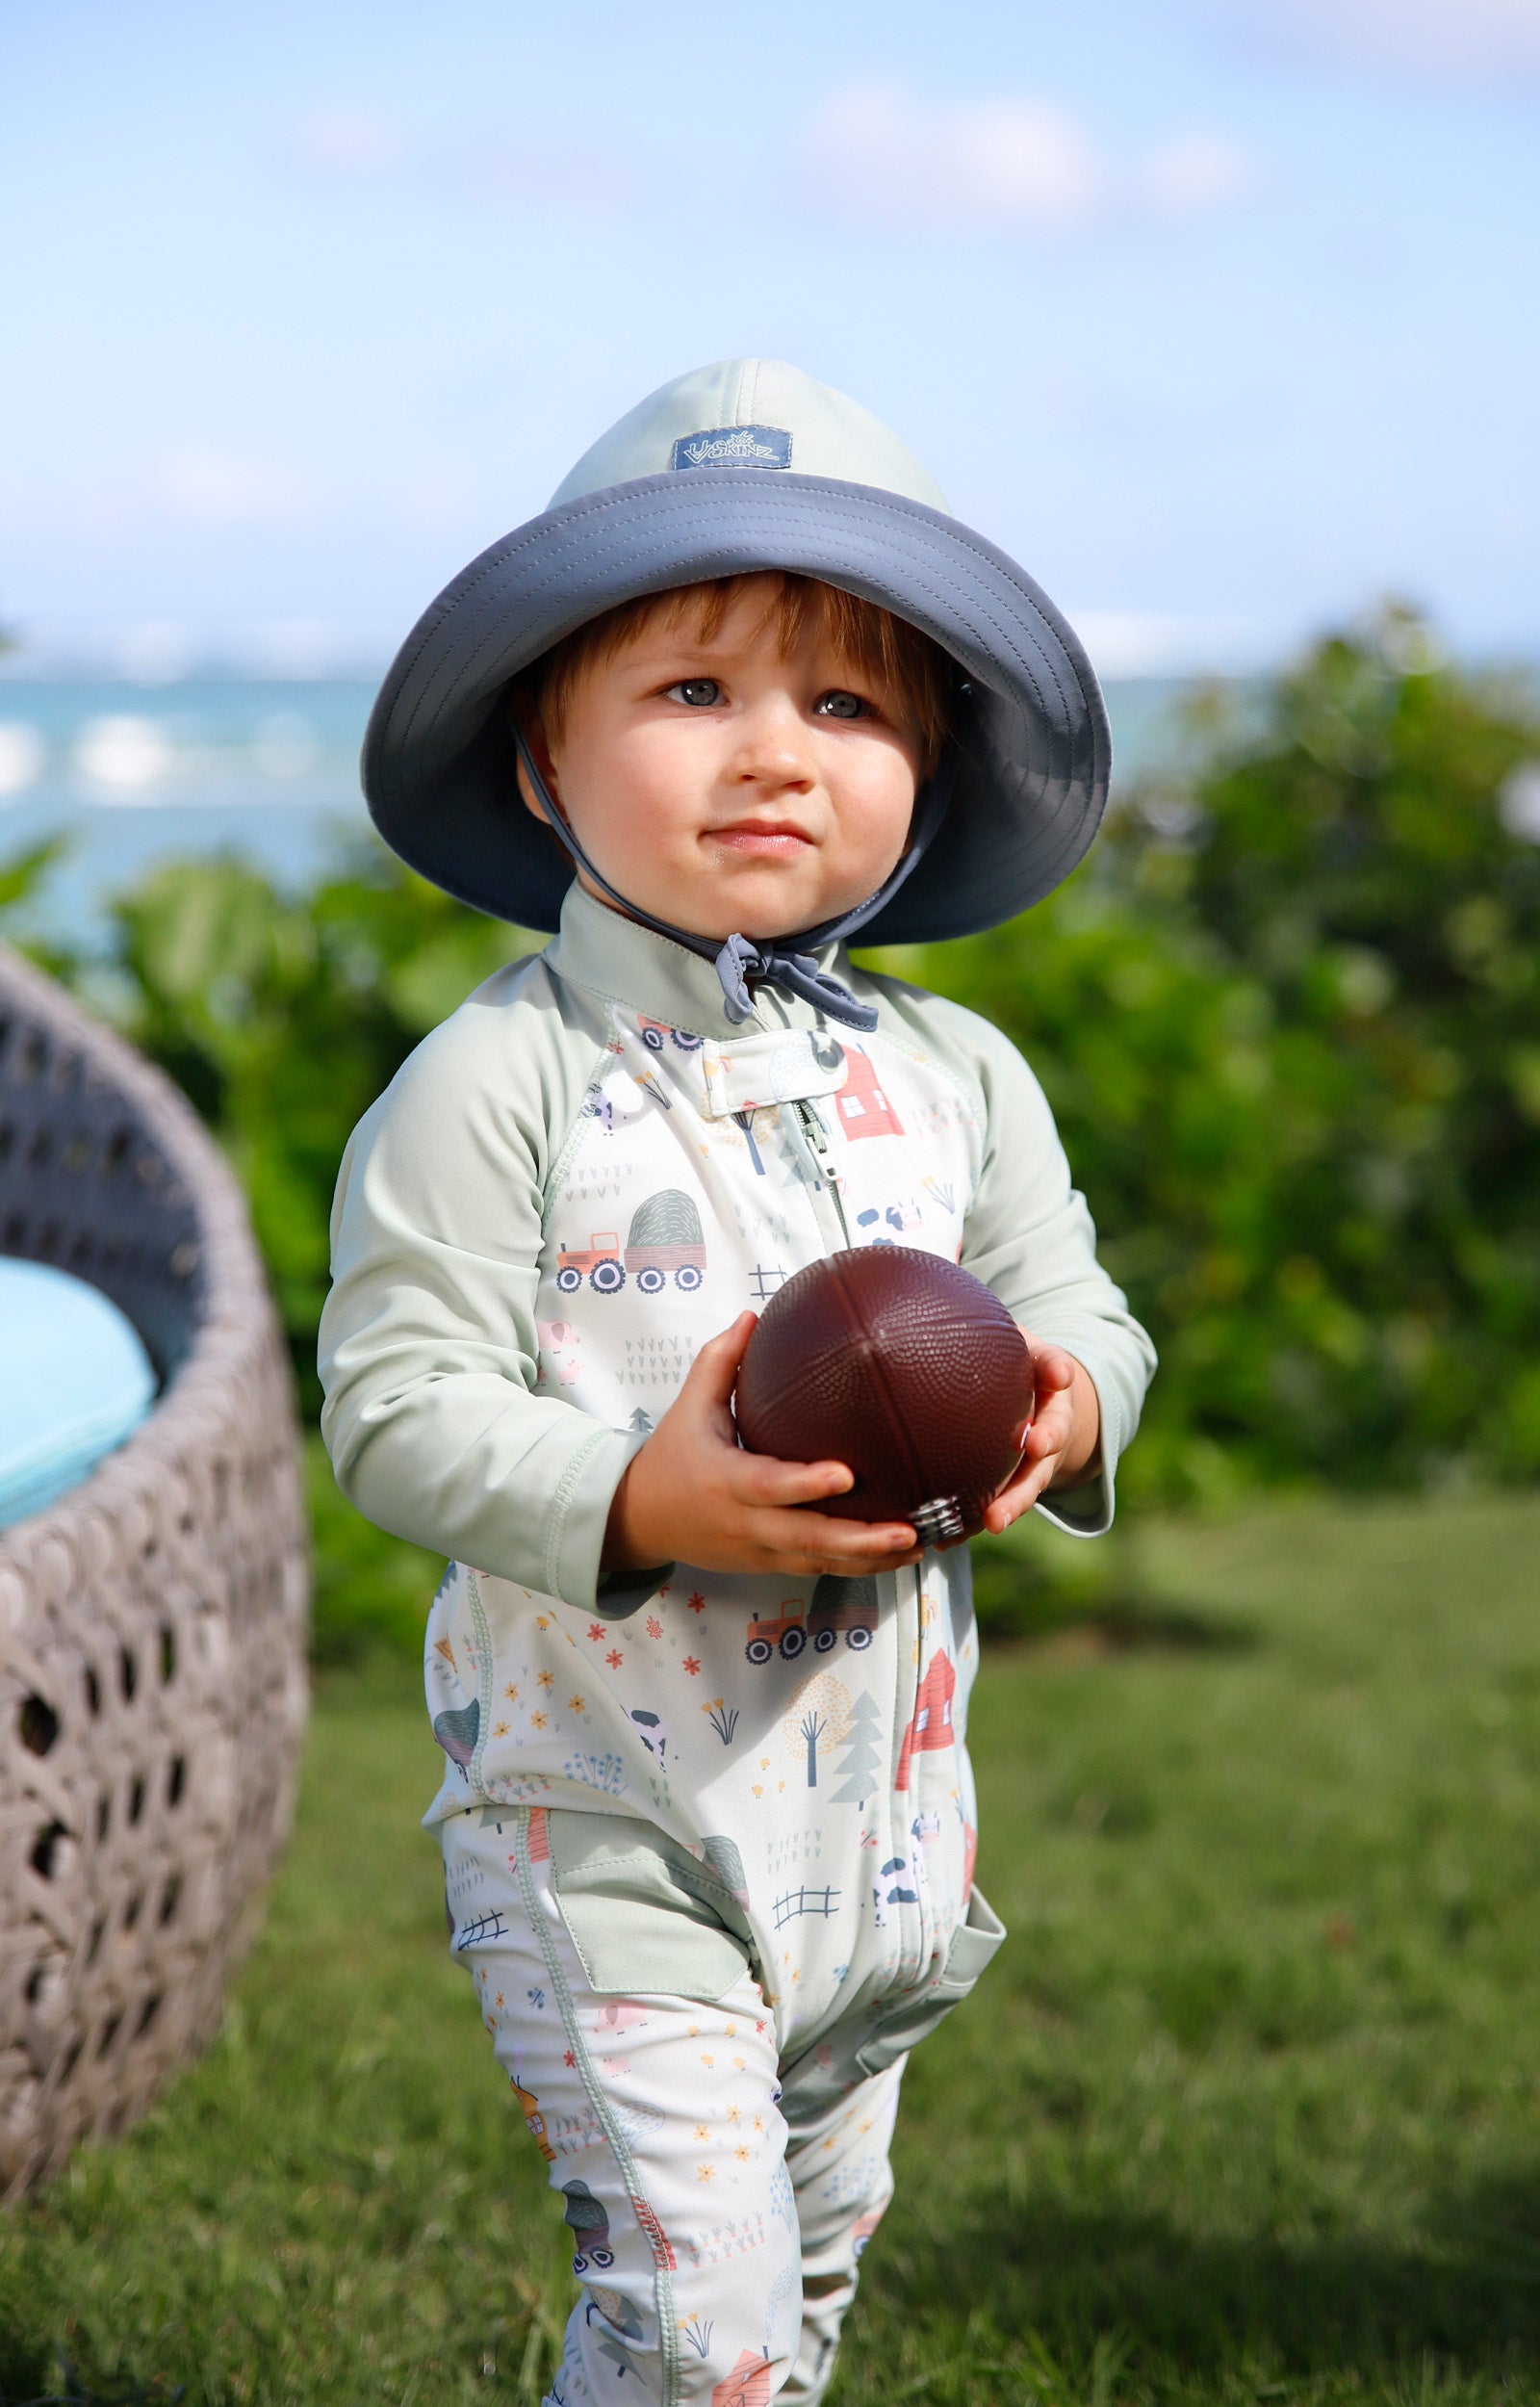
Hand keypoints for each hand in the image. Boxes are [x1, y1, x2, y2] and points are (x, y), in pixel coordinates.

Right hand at [604, 1312, 923, 1578]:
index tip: (846, 1473)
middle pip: (807, 1539)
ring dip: (872, 1558)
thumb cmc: (672, 1456)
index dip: (806, 1484)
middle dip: (859, 1539)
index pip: (769, 1486)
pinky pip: (820, 1570)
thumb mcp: (689, 1408)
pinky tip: (902, 1555)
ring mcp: (759, 1550)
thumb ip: (720, 1362)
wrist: (640, 1521)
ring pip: (820, 1562)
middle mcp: (745, 1523)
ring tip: (920, 1544)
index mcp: (725, 1481)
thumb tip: (753, 1316)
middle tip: (908, 1528)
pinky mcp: (769, 1565)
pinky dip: (860, 1567)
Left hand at [980, 1336, 1100, 1536]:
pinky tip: (942, 1538)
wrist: (1024, 1376)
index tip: (1037, 1443)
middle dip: (1018, 1497)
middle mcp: (1043, 1440)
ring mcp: (1023, 1464)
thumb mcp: (1029, 1343)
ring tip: (970, 1537)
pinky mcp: (1000, 1478)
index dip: (1049, 1434)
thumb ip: (1039, 1354)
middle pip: (1035, 1474)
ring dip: (994, 1516)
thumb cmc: (1019, 1353)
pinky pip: (985, 1503)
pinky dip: (967, 1523)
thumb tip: (1056, 1369)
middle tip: (998, 1517)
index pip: (1057, 1419)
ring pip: (1013, 1495)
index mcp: (1054, 1405)